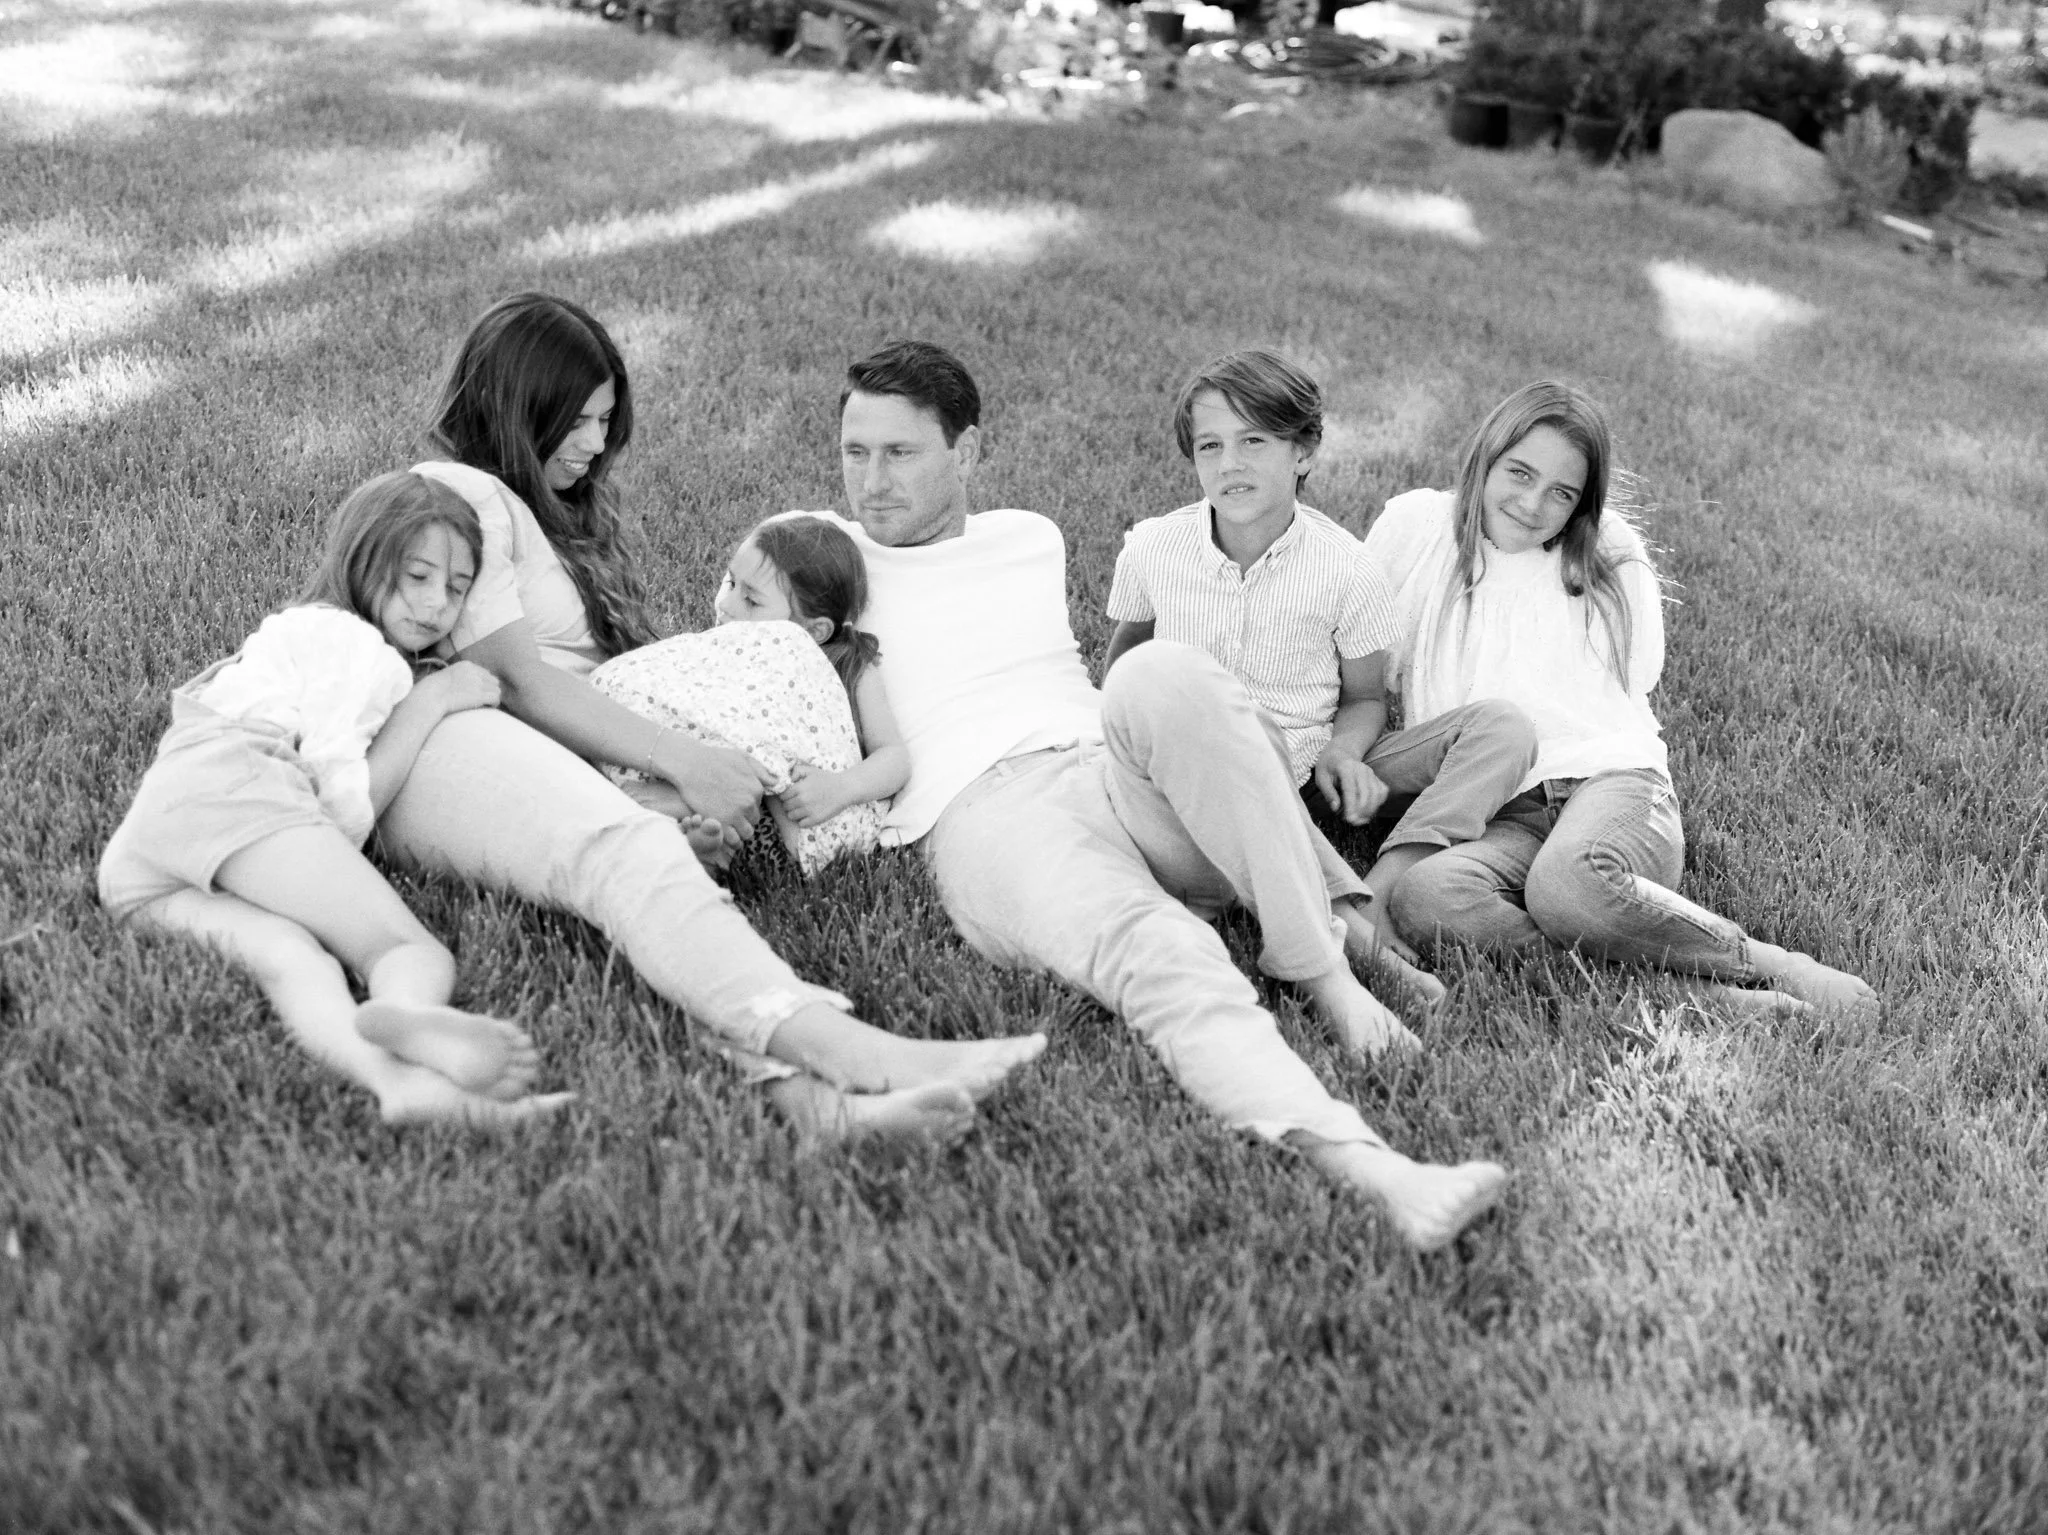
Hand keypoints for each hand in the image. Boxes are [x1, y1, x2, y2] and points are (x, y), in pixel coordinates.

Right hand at [416, 660, 501, 715]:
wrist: (430, 696)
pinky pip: (495, 698)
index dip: (484, 685)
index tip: (480, 693)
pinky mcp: (479, 694)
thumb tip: (467, 688)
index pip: (485, 673)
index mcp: (466, 665)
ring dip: (492, 697)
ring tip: (486, 705)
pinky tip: (489, 708)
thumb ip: (459, 678)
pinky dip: (494, 704)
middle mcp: (474, 672)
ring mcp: (478, 683)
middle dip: (489, 690)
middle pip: (493, 681)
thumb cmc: (432, 690)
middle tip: (485, 700)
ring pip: (497, 689)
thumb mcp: (447, 677)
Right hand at [652, 734, 772, 836]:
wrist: (690, 765)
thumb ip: (760, 771)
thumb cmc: (714, 759)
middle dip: (744, 819)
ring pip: (746, 833)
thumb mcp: (742, 758)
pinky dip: (730, 840)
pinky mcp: (721, 824)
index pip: (758, 805)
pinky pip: (734, 841)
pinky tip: (723, 833)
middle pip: (754, 820)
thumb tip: (776, 782)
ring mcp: (735, 815)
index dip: (747, 805)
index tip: (734, 802)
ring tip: (728, 826)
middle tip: (729, 815)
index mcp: (756, 789)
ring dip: (739, 832)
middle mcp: (749, 803)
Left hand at [776, 762, 847, 827]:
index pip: (782, 796)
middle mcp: (802, 800)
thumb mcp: (811, 770)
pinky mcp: (815, 820)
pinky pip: (801, 824)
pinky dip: (803, 820)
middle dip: (790, 804)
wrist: (845, 789)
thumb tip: (787, 780)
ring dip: (795, 813)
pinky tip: (809, 814)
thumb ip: (796, 771)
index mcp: (799, 788)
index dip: (786, 795)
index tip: (792, 795)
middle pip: (785, 807)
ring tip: (803, 808)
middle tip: (798, 801)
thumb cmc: (827, 779)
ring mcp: (808, 811)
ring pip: (791, 816)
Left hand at [1313, 747, 1390, 824]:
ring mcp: (1371, 773)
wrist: (1340, 753)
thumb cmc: (1328, 767)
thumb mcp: (1321, 778)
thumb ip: (1328, 793)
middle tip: (1353, 822)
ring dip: (1370, 810)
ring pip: (1377, 794)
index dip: (1351, 805)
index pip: (1351, 789)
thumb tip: (1336, 808)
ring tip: (1360, 820)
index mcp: (1345, 768)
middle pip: (1367, 793)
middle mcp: (1361, 769)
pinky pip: (1382, 792)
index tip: (1349, 819)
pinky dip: (1378, 804)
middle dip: (1361, 811)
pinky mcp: (1376, 778)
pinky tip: (1368, 812)